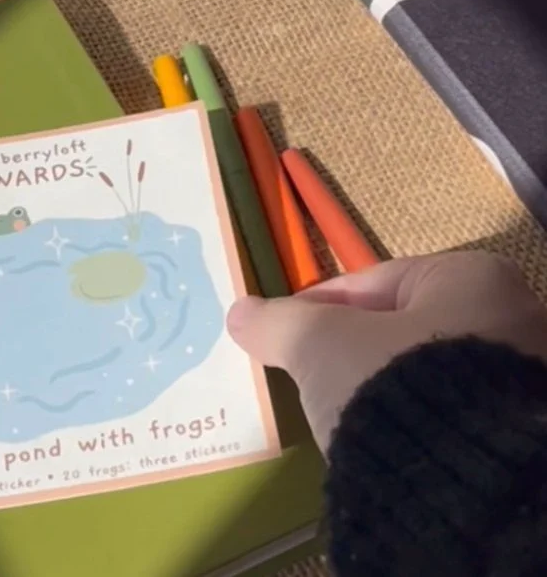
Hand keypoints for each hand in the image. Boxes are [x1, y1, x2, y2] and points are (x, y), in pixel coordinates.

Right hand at [227, 250, 546, 452]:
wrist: (462, 483)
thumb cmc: (394, 384)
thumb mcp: (321, 345)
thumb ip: (281, 323)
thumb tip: (241, 313)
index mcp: (472, 276)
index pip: (374, 282)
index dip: (318, 305)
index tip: (285, 332)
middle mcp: (513, 316)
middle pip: (404, 326)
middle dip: (354, 347)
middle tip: (309, 371)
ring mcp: (522, 375)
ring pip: (428, 372)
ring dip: (381, 385)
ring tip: (340, 411)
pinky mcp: (519, 429)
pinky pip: (451, 412)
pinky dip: (414, 419)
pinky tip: (381, 440)